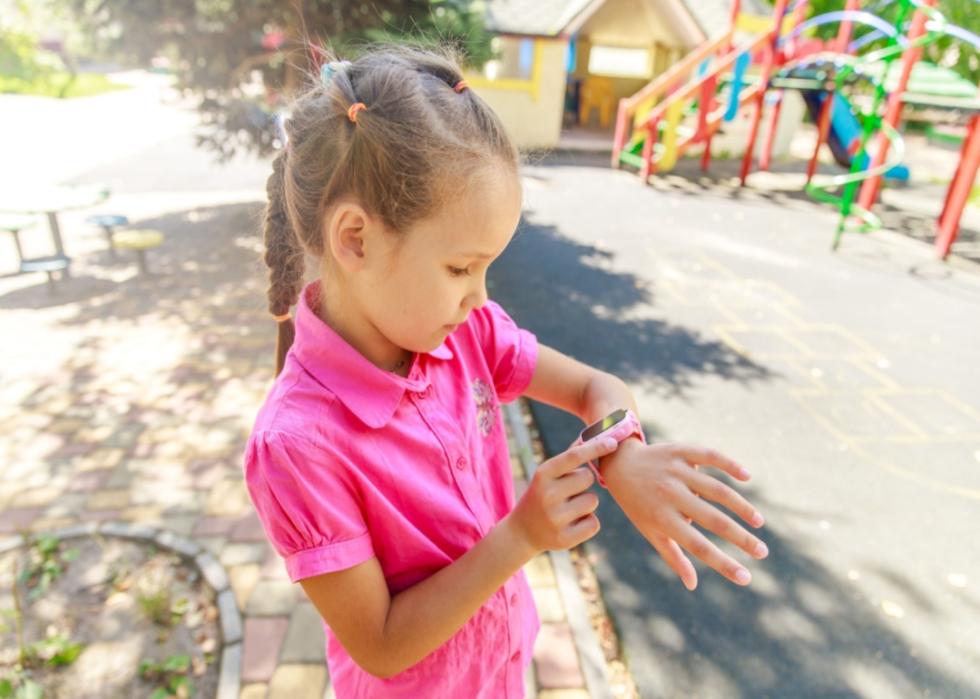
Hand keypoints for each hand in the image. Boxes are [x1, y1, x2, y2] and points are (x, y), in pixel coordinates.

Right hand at [507, 436, 619, 555]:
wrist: (522, 531)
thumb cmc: (542, 495)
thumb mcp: (547, 475)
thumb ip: (570, 459)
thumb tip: (599, 437)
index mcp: (543, 474)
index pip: (574, 456)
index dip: (596, 447)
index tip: (613, 442)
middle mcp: (547, 495)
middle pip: (588, 477)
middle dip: (584, 482)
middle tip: (568, 491)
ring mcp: (555, 518)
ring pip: (593, 501)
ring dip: (586, 504)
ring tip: (567, 509)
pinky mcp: (564, 539)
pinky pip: (593, 523)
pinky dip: (587, 523)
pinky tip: (571, 524)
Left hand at [602, 440, 767, 589]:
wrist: (620, 464)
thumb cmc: (638, 505)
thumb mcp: (650, 531)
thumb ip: (672, 556)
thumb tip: (692, 585)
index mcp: (662, 519)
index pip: (699, 547)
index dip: (723, 564)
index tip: (747, 578)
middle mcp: (670, 495)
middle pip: (714, 520)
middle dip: (742, 539)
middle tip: (762, 552)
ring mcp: (676, 471)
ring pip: (718, 490)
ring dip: (742, 507)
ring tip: (758, 522)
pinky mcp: (680, 451)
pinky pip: (710, 456)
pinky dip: (730, 465)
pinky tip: (747, 477)